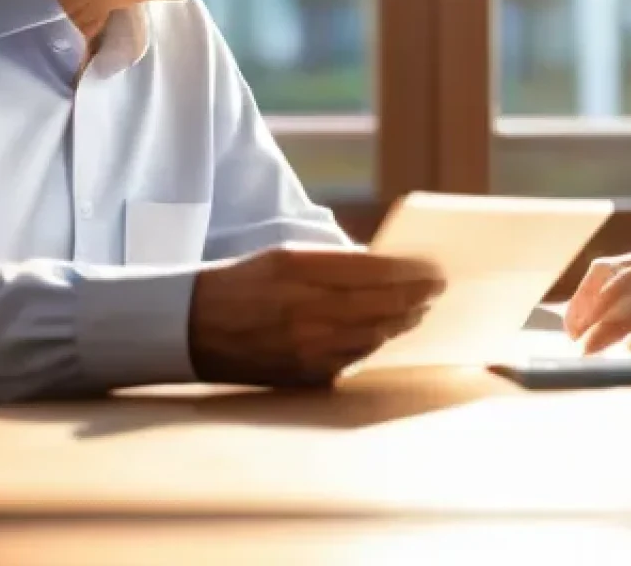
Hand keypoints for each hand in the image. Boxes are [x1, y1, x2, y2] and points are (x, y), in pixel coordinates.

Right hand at [188, 244, 444, 386]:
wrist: (193, 327)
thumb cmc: (243, 282)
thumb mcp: (285, 255)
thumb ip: (334, 260)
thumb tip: (381, 266)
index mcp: (300, 272)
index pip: (373, 271)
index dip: (410, 271)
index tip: (433, 267)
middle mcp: (306, 311)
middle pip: (381, 306)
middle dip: (416, 297)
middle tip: (437, 289)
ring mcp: (307, 348)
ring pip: (374, 335)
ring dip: (402, 321)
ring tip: (419, 309)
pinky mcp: (304, 374)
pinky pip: (355, 359)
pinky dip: (375, 343)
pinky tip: (386, 331)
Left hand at [563, 241, 630, 354]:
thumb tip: (625, 343)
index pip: (605, 273)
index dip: (583, 300)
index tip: (572, 328)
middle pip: (604, 273)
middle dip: (583, 306)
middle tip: (572, 337)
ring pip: (615, 288)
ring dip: (595, 322)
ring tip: (583, 348)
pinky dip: (611, 327)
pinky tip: (599, 345)